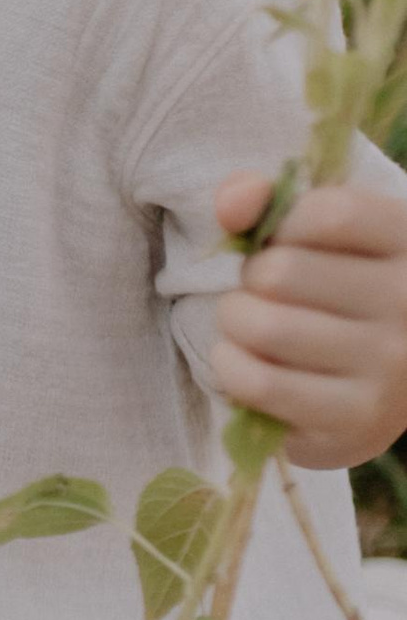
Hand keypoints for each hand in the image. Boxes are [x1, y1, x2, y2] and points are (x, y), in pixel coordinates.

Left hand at [214, 172, 406, 467]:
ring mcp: (388, 365)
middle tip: (258, 294)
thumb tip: (232, 200)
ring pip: (264, 327)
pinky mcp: (356, 419)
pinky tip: (238, 361)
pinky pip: (260, 383)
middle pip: (281, 273)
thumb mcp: (333, 240)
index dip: (279, 226)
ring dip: (234, 324)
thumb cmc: (351, 297)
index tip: (281, 244)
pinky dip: (230, 368)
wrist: (394, 386)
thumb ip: (275, 205)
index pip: (326, 214)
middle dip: (248, 281)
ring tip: (246, 326)